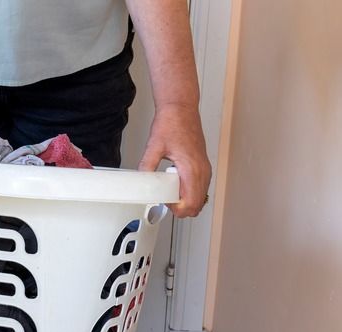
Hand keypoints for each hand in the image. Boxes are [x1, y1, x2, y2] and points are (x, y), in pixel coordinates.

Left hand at [137, 103, 211, 217]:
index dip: (177, 209)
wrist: (181, 109)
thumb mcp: (154, 145)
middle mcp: (202, 170)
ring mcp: (205, 168)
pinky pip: (200, 187)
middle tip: (165, 197)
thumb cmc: (172, 123)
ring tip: (169, 189)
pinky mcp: (203, 165)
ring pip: (200, 197)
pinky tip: (175, 183)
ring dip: (185, 200)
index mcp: (192, 168)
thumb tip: (140, 179)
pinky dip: (189, 192)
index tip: (164, 202)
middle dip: (181, 207)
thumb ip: (147, 164)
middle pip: (198, 204)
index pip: (191, 203)